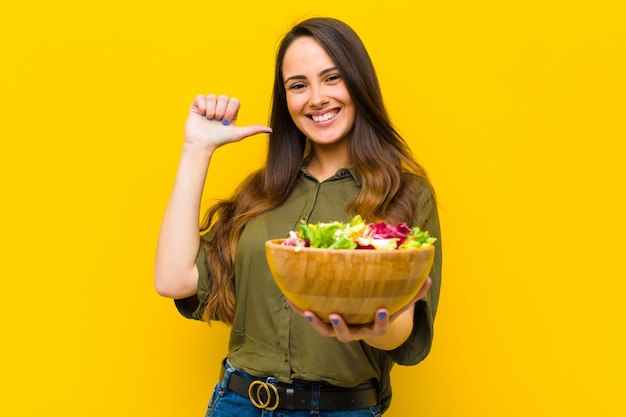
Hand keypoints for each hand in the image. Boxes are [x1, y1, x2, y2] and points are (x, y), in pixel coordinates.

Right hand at [184, 94, 271, 151]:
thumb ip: (253, 129)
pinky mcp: (197, 105)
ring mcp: (208, 105)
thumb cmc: (220, 140)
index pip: (234, 101)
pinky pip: (201, 97)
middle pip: (223, 97)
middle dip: (220, 111)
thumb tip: (270, 130)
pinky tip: (201, 115)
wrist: (202, 144)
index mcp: (230, 111)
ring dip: (211, 110)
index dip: (230, 110)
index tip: (226, 122)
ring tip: (208, 120)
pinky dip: (202, 106)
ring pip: (212, 97)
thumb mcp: (238, 134)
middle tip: (217, 122)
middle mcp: (220, 106)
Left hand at [289, 277, 431, 344]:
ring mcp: (338, 327)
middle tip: (336, 316)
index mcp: (373, 325)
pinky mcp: (325, 320)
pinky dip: (301, 309)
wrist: (368, 319)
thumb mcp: (399, 301)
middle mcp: (354, 330)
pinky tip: (290, 299)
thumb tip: (428, 278)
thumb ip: (414, 293)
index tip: (382, 310)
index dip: (381, 321)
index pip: (379, 327)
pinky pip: (312, 316)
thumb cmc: (384, 305)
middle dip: (340, 327)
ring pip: (325, 330)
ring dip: (315, 322)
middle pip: (345, 335)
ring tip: (308, 311)